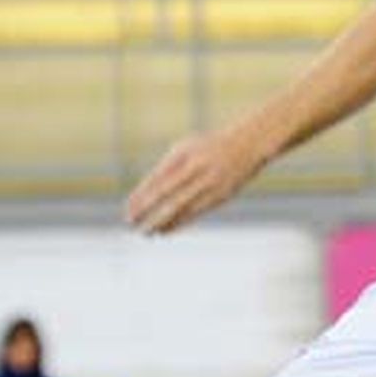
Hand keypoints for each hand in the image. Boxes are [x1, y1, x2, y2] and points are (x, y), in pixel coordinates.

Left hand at [125, 125, 267, 234]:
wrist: (248, 144)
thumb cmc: (207, 147)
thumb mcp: (185, 149)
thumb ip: (166, 168)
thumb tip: (143, 195)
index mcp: (183, 153)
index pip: (157, 178)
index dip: (141, 196)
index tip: (127, 210)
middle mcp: (196, 167)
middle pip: (166, 193)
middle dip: (147, 210)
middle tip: (131, 223)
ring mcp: (210, 182)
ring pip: (181, 207)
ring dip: (162, 221)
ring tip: (147, 232)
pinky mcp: (221, 195)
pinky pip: (195, 213)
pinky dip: (178, 223)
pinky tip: (166, 231)